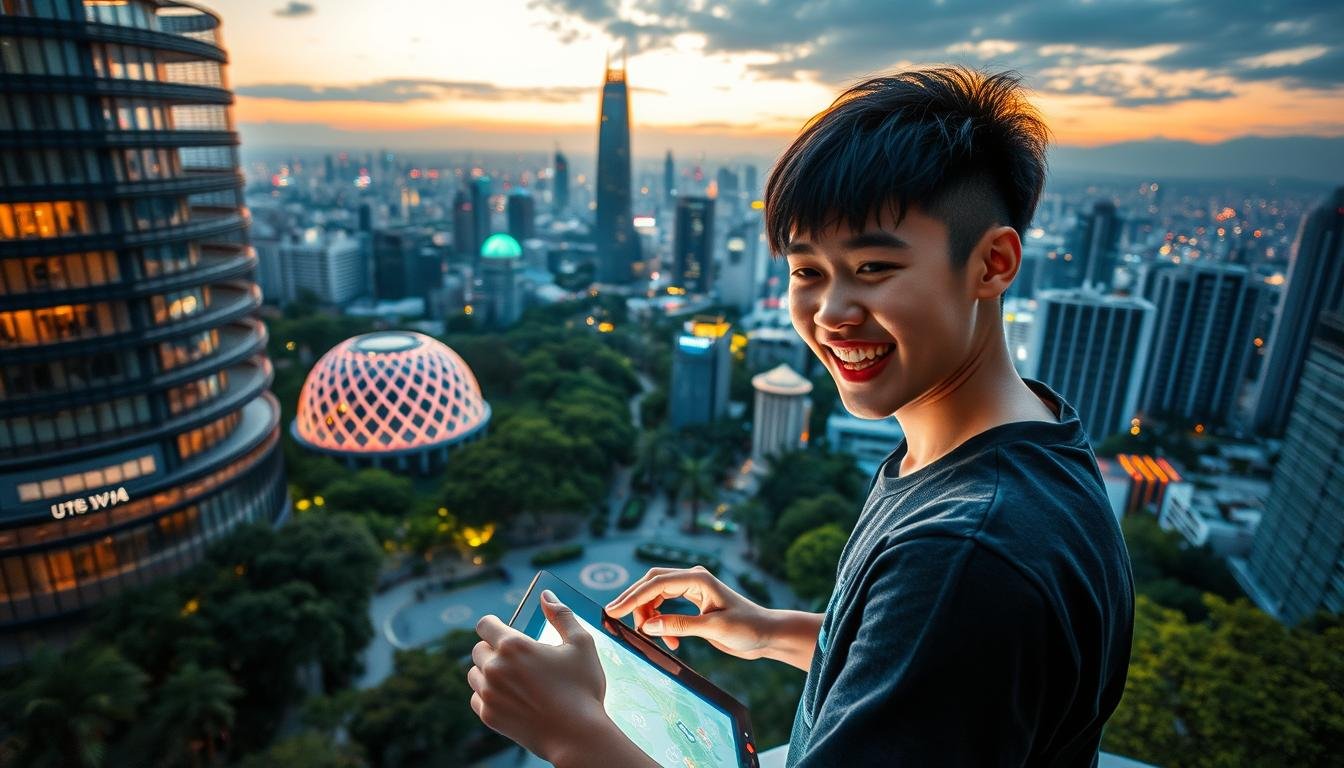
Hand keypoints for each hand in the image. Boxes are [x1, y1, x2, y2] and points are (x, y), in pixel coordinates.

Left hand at [468, 590, 612, 764]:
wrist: (578, 736)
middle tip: (517, 660)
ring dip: (488, 672)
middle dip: (493, 649)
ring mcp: (489, 694)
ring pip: (474, 674)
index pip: (484, 624)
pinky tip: (509, 697)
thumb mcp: (581, 644)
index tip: (503, 630)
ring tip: (513, 679)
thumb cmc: (583, 688)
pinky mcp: (489, 716)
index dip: (493, 625)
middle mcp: (494, 667)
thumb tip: (547, 595)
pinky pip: (476, 698)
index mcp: (513, 646)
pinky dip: (487, 695)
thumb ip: (562, 615)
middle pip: (478, 649)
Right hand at [604, 566, 771, 657]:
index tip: (614, 611)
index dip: (632, 597)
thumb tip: (648, 626)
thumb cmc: (748, 628)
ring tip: (654, 638)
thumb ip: (679, 626)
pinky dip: (661, 622)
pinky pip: (666, 607)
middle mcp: (692, 579)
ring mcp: (692, 590)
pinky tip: (669, 640)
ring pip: (656, 596)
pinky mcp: (693, 602)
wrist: (767, 634)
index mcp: (698, 579)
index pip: (656, 584)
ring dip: (650, 616)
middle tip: (615, 619)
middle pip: (651, 584)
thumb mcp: (713, 629)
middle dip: (634, 602)